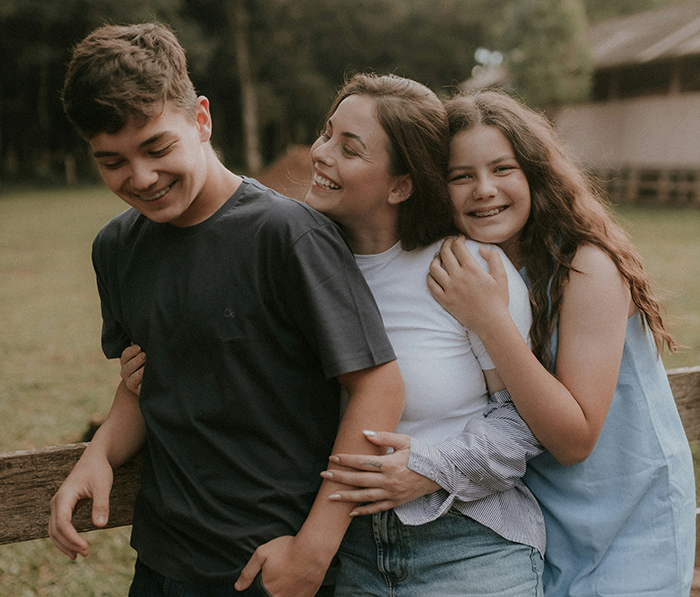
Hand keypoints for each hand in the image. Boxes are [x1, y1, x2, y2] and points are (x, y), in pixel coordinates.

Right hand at [48, 451, 113, 559]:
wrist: (94, 460)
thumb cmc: (98, 471)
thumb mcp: (103, 486)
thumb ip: (101, 505)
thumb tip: (100, 526)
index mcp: (64, 497)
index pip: (62, 524)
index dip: (72, 538)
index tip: (85, 548)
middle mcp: (57, 502)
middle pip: (55, 530)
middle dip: (68, 544)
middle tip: (85, 553)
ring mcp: (58, 506)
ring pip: (54, 531)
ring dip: (64, 544)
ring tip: (79, 555)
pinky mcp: (63, 508)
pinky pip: (59, 527)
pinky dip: (65, 538)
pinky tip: (75, 547)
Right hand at [120, 343, 144, 395]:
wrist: (145, 382)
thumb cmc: (145, 362)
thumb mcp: (141, 353)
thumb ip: (141, 346)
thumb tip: (141, 338)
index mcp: (126, 361)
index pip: (125, 355)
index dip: (131, 351)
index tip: (139, 347)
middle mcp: (126, 372)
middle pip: (129, 366)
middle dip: (137, 360)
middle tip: (145, 355)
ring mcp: (131, 383)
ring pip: (134, 378)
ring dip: (141, 372)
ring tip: (147, 367)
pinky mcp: (139, 391)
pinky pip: (141, 388)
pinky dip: (145, 384)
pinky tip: (151, 378)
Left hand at [235, 535, 326, 595]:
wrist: (313, 550)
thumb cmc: (287, 549)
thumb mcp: (262, 554)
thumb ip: (248, 572)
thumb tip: (238, 587)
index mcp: (267, 590)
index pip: (259, 595)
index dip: (262, 589)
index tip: (268, 581)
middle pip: (271, 596)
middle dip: (273, 591)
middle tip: (279, 577)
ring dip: (284, 592)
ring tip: (287, 580)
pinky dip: (294, 594)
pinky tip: (295, 584)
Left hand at [322, 431, 439, 515]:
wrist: (438, 472)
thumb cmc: (420, 454)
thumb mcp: (404, 441)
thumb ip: (384, 437)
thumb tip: (364, 433)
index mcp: (389, 464)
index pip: (362, 462)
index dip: (346, 460)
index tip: (332, 458)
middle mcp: (388, 481)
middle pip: (359, 480)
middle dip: (340, 477)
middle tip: (324, 475)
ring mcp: (391, 493)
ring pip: (364, 497)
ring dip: (346, 497)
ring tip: (330, 496)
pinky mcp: (395, 502)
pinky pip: (376, 508)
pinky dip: (363, 511)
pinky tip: (350, 512)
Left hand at [427, 236, 509, 332]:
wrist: (491, 322)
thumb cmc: (498, 299)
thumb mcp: (502, 276)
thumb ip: (494, 258)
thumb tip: (481, 248)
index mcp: (472, 269)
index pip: (458, 247)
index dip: (458, 239)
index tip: (460, 239)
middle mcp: (458, 277)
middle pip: (445, 253)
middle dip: (446, 243)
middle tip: (448, 242)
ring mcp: (449, 289)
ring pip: (434, 268)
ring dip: (435, 258)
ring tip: (439, 256)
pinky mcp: (444, 300)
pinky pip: (431, 284)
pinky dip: (430, 276)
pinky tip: (434, 273)